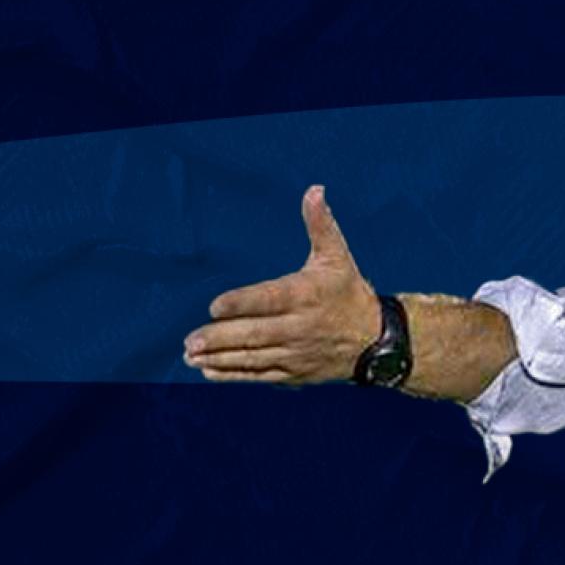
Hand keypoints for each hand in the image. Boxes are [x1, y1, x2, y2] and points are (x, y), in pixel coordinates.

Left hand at [184, 186, 379, 383]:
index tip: (215, 306)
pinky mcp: (294, 372)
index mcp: (305, 295)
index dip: (242, 303)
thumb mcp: (337, 256)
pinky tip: (209, 371)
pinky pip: (259, 374)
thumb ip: (320, 224)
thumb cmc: (349, 293)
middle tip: (189, 340)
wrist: (375, 341)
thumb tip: (314, 190)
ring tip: (190, 356)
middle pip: (255, 333)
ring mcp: (295, 352)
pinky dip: (234, 374)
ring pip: (253, 356)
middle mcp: (299, 326)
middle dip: (220, 338)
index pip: (269, 299)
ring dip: (219, 358)